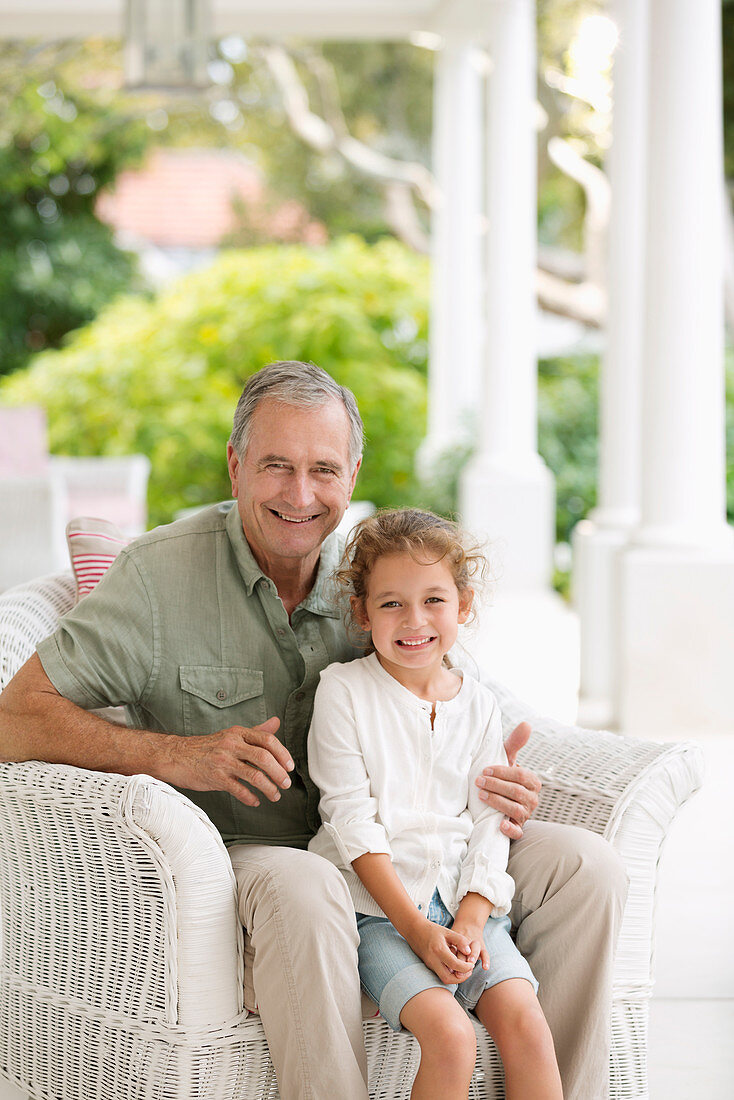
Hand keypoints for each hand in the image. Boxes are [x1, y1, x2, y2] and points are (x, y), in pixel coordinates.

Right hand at [165, 716, 293, 806]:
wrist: (176, 756)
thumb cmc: (206, 747)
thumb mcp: (231, 734)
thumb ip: (255, 731)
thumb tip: (276, 722)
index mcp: (238, 733)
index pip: (267, 740)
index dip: (282, 753)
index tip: (290, 766)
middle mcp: (231, 745)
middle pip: (264, 757)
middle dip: (279, 773)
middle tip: (286, 783)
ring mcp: (223, 761)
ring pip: (254, 775)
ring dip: (269, 788)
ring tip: (275, 795)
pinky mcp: (214, 778)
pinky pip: (238, 790)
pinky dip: (250, 798)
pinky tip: (255, 801)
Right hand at [406, 918, 475, 984]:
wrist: (414, 930)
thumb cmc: (432, 930)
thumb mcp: (448, 932)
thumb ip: (460, 941)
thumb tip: (469, 952)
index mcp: (439, 950)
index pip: (455, 965)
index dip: (466, 967)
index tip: (472, 964)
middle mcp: (433, 960)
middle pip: (448, 978)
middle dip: (461, 978)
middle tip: (469, 971)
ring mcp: (429, 964)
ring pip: (444, 978)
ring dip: (455, 977)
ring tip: (463, 969)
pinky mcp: (428, 966)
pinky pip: (440, 974)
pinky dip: (449, 974)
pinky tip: (455, 967)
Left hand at [450, 920, 489, 972]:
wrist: (468, 924)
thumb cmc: (456, 937)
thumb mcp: (450, 940)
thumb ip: (450, 952)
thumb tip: (449, 970)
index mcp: (455, 941)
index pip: (453, 950)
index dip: (451, 959)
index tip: (450, 968)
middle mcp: (465, 942)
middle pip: (463, 951)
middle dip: (461, 960)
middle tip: (459, 970)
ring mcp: (475, 943)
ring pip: (475, 948)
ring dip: (472, 955)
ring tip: (471, 962)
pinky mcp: (482, 946)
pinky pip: (485, 953)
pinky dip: (486, 960)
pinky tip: (485, 967)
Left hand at [475, 722, 540, 838]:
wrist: (494, 802)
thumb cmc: (501, 778)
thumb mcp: (506, 760)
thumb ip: (514, 743)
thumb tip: (526, 724)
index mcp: (532, 782)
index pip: (521, 776)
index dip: (503, 772)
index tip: (484, 770)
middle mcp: (532, 799)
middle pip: (517, 792)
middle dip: (496, 786)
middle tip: (478, 781)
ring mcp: (526, 815)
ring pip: (515, 809)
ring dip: (497, 802)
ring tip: (481, 795)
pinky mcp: (517, 829)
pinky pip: (518, 832)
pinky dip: (510, 829)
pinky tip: (500, 824)